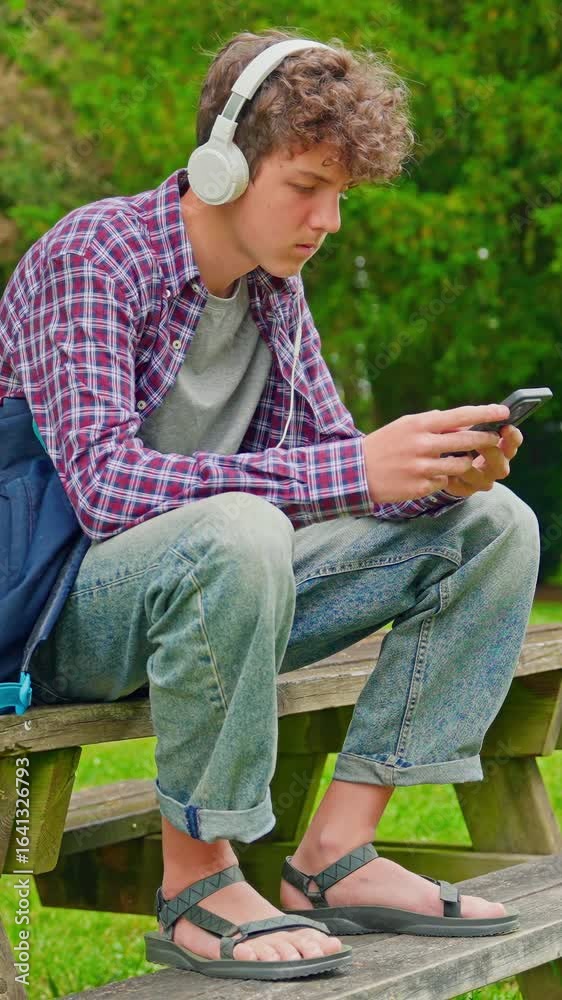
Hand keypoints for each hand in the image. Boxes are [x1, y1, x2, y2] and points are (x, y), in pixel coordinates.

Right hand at [362, 404, 510, 504]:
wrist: (356, 472)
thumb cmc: (384, 445)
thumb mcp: (405, 426)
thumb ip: (433, 423)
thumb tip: (462, 421)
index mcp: (419, 425)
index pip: (460, 416)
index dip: (485, 414)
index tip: (503, 412)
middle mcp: (423, 445)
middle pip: (467, 441)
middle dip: (486, 440)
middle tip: (495, 440)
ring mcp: (422, 468)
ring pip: (460, 466)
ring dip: (464, 464)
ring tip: (459, 462)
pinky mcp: (420, 487)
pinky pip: (444, 482)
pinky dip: (442, 479)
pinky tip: (430, 476)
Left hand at [443, 424, 522, 497]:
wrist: (449, 466)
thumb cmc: (463, 442)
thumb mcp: (470, 430)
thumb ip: (477, 422)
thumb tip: (481, 410)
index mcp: (502, 450)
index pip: (513, 443)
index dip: (512, 436)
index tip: (506, 427)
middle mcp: (496, 468)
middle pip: (500, 462)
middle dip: (489, 450)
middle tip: (479, 440)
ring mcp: (482, 481)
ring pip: (479, 475)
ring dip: (466, 463)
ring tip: (454, 453)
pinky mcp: (465, 490)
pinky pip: (459, 484)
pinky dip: (451, 474)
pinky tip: (442, 465)